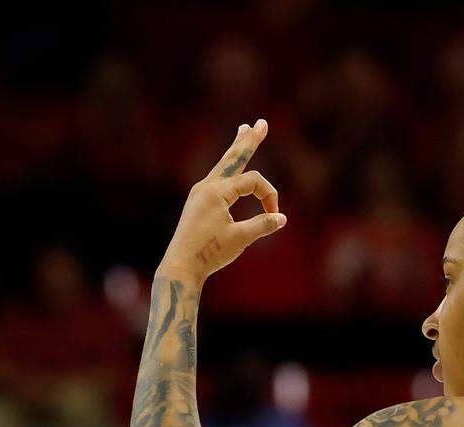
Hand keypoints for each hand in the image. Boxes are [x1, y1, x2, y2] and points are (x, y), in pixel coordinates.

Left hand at [158, 118, 285, 286]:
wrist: (181, 266)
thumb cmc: (210, 253)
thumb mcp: (240, 239)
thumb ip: (262, 225)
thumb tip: (282, 218)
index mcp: (216, 192)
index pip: (253, 182)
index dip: (269, 195)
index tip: (274, 215)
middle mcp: (206, 186)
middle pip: (233, 158)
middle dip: (249, 141)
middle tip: (261, 123)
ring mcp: (200, 192)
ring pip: (223, 165)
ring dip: (236, 149)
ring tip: (243, 130)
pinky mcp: (198, 201)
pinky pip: (217, 177)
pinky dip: (228, 167)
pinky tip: (230, 166)